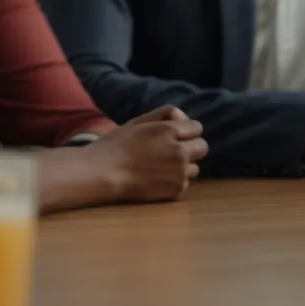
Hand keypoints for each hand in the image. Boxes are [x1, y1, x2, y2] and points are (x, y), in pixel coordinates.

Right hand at [85, 105, 206, 202]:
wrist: (102, 174)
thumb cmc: (116, 145)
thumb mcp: (139, 121)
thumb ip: (164, 115)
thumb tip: (184, 119)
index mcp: (170, 131)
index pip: (197, 128)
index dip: (186, 131)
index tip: (174, 136)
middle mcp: (179, 151)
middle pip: (202, 147)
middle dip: (190, 147)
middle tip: (171, 151)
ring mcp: (179, 173)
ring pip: (195, 167)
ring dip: (184, 166)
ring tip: (162, 167)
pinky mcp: (176, 190)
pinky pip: (184, 183)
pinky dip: (174, 181)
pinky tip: (157, 180)